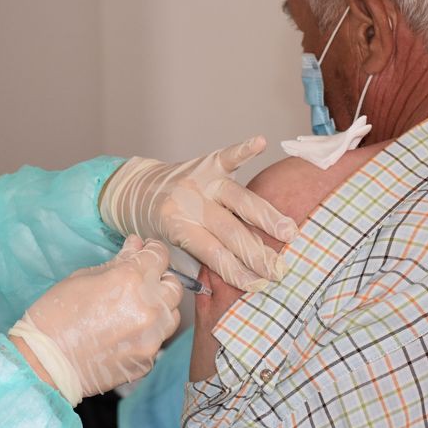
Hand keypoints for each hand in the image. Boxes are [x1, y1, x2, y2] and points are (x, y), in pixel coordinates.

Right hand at [9, 236, 181, 403]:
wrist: (45, 363)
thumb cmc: (55, 315)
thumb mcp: (83, 277)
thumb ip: (117, 262)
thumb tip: (135, 245)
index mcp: (131, 279)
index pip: (160, 255)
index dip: (152, 250)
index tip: (145, 252)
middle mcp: (149, 307)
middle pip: (174, 285)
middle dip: (160, 279)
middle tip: (141, 282)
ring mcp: (151, 337)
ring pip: (172, 315)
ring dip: (159, 308)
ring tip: (134, 310)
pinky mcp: (147, 361)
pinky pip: (158, 341)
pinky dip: (147, 334)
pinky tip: (124, 334)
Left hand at [99, 137, 297, 290]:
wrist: (139, 189)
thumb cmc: (159, 225)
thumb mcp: (169, 249)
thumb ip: (197, 264)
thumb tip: (231, 285)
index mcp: (177, 227)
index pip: (212, 253)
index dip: (235, 271)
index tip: (258, 284)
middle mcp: (189, 202)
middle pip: (229, 230)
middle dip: (256, 253)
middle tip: (279, 269)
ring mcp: (200, 181)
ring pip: (238, 198)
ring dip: (265, 216)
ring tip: (288, 233)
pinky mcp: (208, 163)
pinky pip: (229, 156)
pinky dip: (245, 150)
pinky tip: (262, 143)